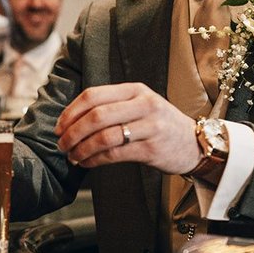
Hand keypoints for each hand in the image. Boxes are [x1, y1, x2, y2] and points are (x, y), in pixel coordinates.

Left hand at [55, 82, 201, 175]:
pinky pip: (115, 154)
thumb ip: (113, 106)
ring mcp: (150, 126)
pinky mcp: (152, 148)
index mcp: (135, 90)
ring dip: (82, 148)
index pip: (93, 96)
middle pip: (96, 116)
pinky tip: (87, 163)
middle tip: (62, 145)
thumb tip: (72, 120)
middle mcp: (143, 104)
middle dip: (72, 132)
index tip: (59, 127)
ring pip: (104, 136)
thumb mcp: (140, 105)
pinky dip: (95, 160)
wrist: (194, 143)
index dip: (71, 112)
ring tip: (73, 157)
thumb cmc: (160, 125)